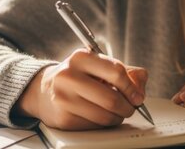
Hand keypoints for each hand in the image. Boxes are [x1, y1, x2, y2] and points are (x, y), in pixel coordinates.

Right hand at [13, 48, 147, 129]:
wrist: (44, 91)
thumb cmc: (79, 77)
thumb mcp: (101, 66)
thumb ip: (128, 73)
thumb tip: (140, 91)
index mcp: (81, 57)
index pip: (116, 72)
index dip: (132, 88)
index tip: (138, 97)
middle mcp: (69, 76)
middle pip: (112, 99)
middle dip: (128, 107)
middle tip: (130, 108)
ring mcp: (63, 98)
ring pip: (105, 116)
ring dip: (117, 117)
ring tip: (116, 112)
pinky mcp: (63, 119)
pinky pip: (94, 126)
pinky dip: (103, 124)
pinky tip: (99, 115)